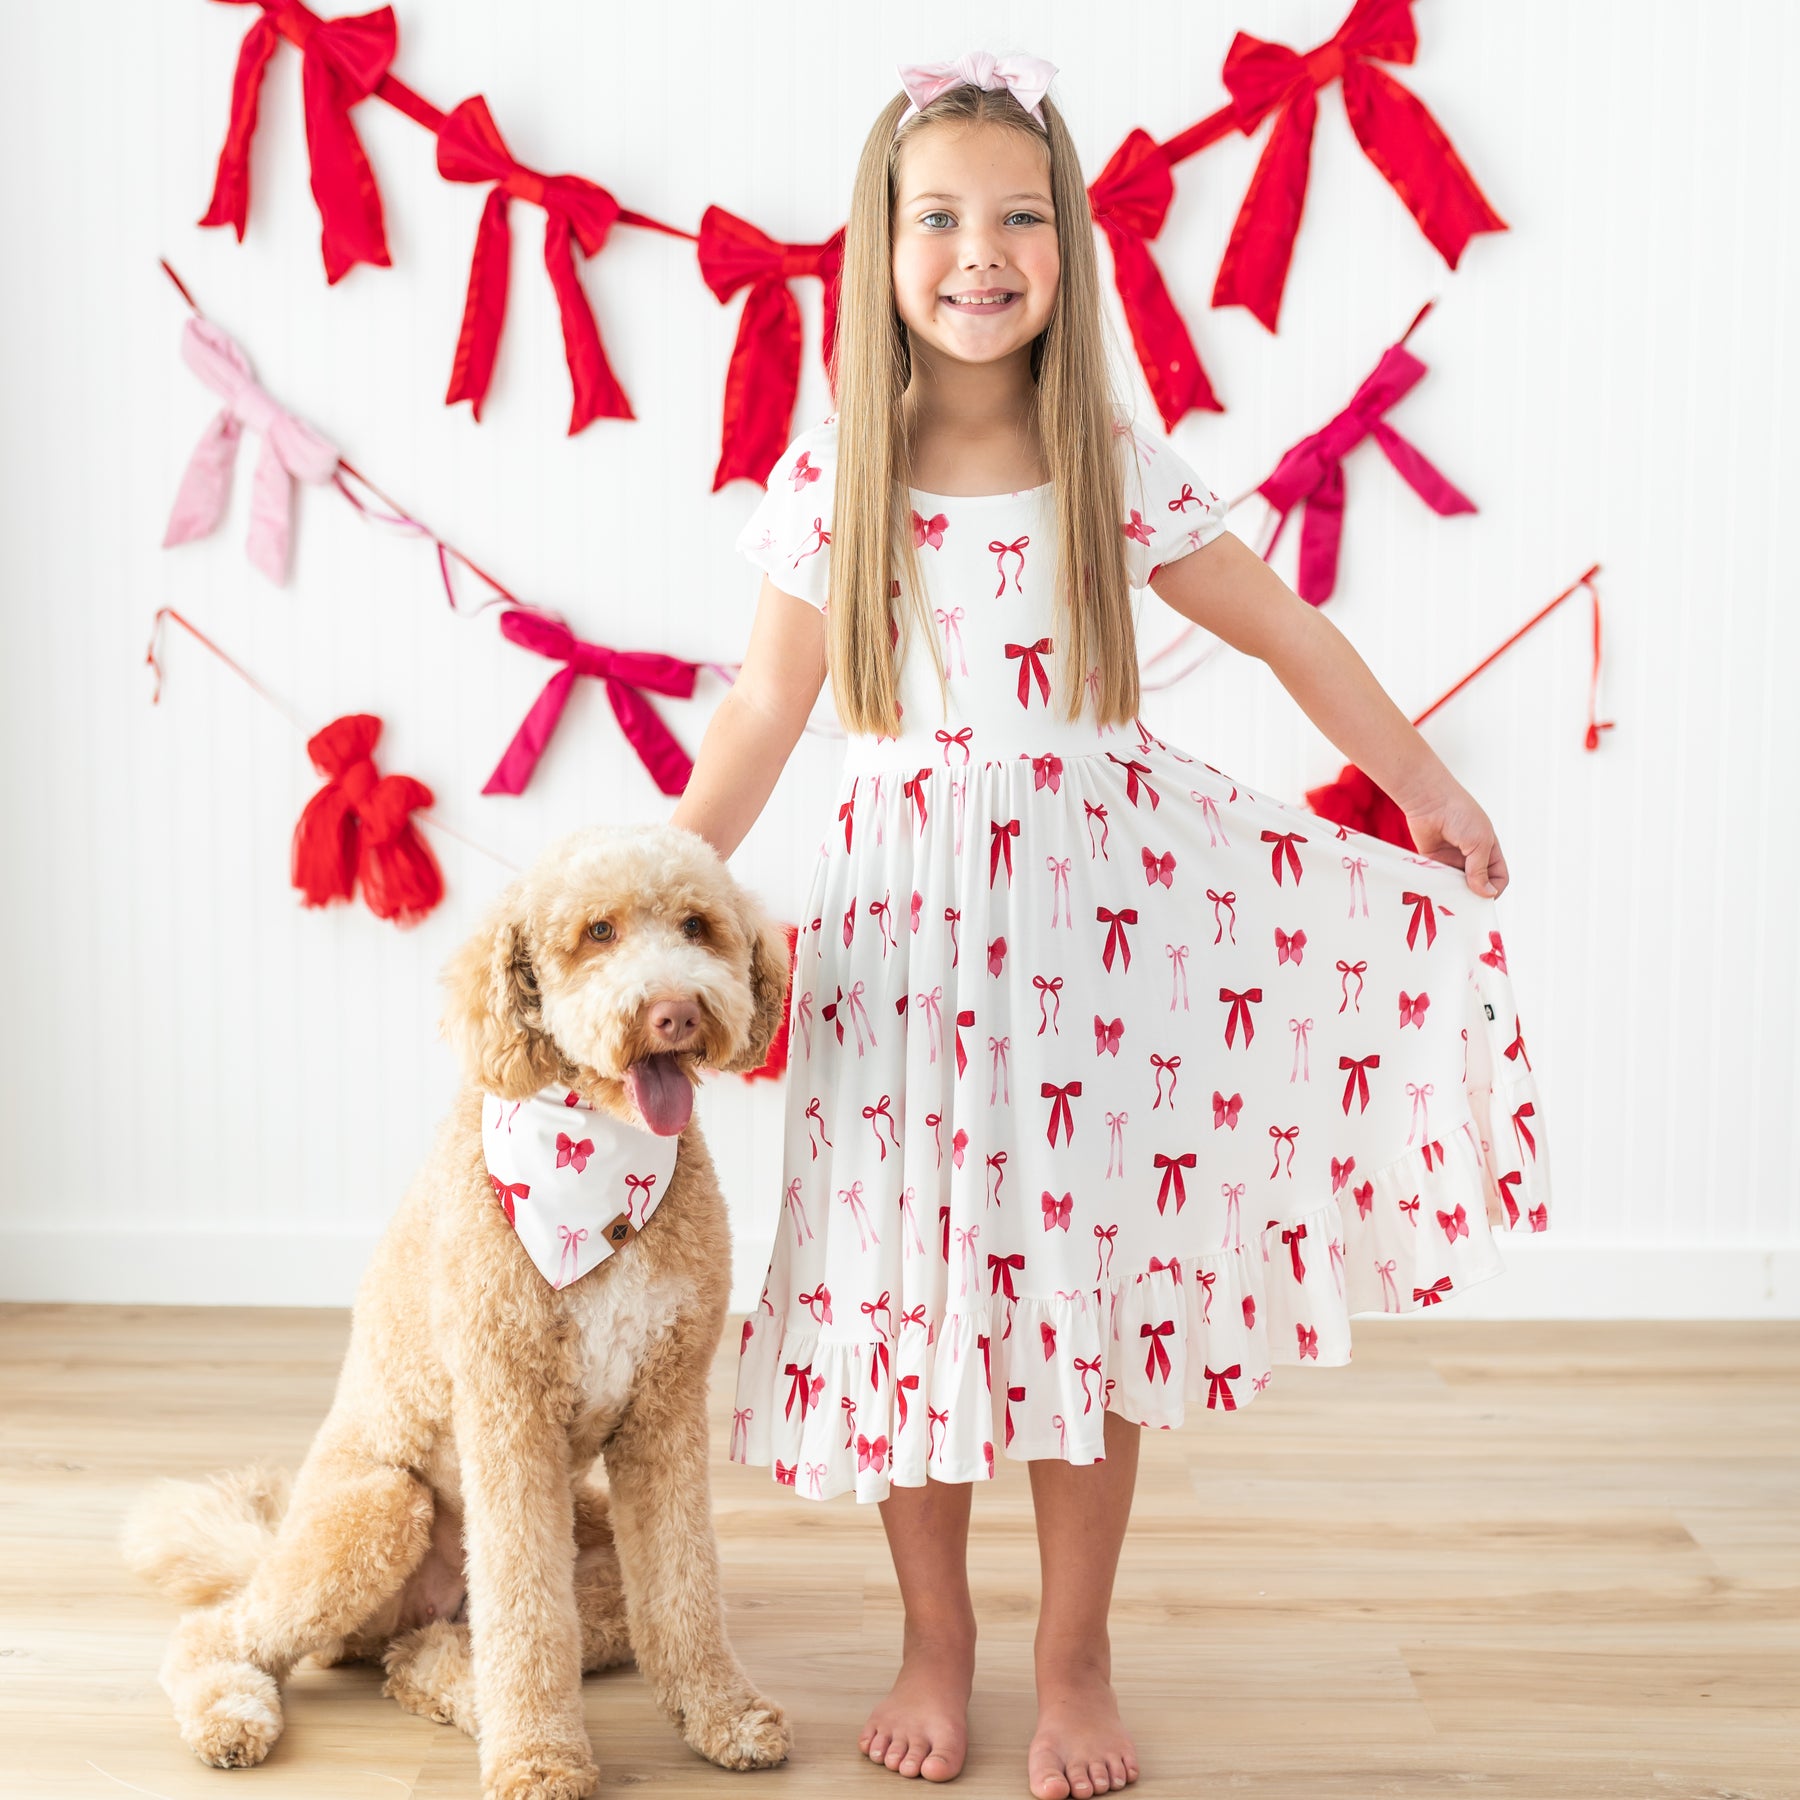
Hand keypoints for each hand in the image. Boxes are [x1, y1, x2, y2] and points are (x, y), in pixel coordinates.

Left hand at [1401, 779, 1508, 898]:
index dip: (1495, 888)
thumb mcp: (1478, 843)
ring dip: (1455, 892)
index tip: (1485, 897)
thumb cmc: (1460, 814)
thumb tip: (1487, 894)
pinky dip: (1439, 886)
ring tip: (1450, 897)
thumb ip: (1480, 870)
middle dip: (1473, 894)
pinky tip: (1437, 890)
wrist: (1430, 800)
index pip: (1499, 877)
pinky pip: (1438, 878)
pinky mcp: (1434, 860)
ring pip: (1457, 885)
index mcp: (1489, 850)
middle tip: (1466, 903)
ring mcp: (1453, 859)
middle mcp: (1472, 856)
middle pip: (1478, 884)